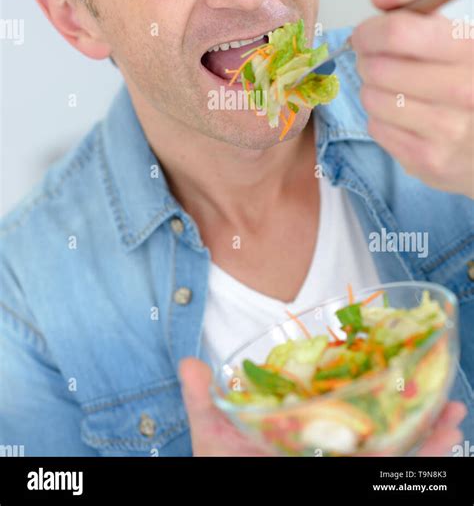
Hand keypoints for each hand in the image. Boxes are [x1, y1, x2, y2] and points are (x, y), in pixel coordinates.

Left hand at [179, 357, 466, 456]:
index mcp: (303, 430)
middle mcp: (329, 448)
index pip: (339, 403)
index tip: (392, 360)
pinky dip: (421, 460)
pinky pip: (393, 474)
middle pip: (376, 424)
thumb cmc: (225, 468)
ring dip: (427, 434)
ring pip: (393, 450)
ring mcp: (343, 464)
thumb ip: (205, 402)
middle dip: (410, 406)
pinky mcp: (354, 481)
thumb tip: (190, 362)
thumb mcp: (215, 437)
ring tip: (454, 412)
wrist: (231, 493)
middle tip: (439, 384)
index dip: (366, 382)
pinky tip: (444, 443)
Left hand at [351, 0, 473, 197]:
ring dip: (373, 89)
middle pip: (378, 68)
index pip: (399, 33)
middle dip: (368, 60)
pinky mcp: (427, 160)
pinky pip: (376, 127)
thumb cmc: (468, 81)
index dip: (371, 30)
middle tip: (378, 61)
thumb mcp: (456, 34)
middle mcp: (465, 91)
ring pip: (372, 98)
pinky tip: (403, 114)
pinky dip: (380, 118)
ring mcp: (447, 131)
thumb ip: (417, 5)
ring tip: (394, 88)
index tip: (366, 34)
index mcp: (472, 51)